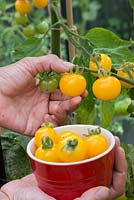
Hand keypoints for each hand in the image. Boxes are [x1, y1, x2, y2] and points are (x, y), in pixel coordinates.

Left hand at [0, 55, 87, 134]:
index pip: (64, 90)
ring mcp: (40, 114)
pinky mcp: (34, 126)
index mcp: (45, 88)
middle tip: (79, 97)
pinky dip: (53, 122)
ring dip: (65, 111)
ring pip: (60, 115)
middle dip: (74, 101)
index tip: (82, 87)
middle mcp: (44, 102)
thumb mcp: (29, 64)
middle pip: (65, 103)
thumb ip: (50, 63)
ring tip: (61, 105)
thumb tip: (71, 67)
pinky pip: (49, 127)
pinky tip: (50, 115)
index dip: (74, 89)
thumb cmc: (8, 77)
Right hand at [0, 137, 126, 199]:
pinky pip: (77, 157)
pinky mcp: (64, 169)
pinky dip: (82, 147)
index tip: (118, 150)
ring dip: (99, 148)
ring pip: (93, 162)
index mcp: (87, 197)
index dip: (120, 168)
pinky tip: (81, 136)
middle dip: (112, 154)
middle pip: (105, 170)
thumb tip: (105, 191)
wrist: (13, 194)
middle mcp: (83, 186)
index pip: (113, 185)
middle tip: (113, 138)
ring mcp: (74, 177)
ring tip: (102, 135)